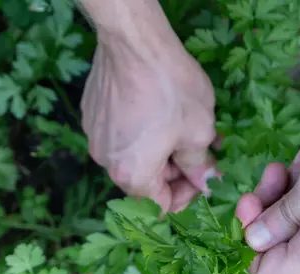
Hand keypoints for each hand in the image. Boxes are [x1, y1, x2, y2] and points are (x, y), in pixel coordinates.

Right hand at [81, 19, 217, 211]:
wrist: (134, 42)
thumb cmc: (171, 90)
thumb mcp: (198, 132)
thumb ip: (202, 165)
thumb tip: (208, 183)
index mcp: (132, 175)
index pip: (160, 205)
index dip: (186, 196)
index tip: (202, 177)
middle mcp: (106, 162)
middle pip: (144, 181)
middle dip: (174, 171)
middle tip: (199, 150)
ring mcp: (94, 137)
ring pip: (132, 156)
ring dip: (158, 150)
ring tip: (182, 126)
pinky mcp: (91, 115)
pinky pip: (119, 134)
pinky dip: (139, 132)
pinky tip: (156, 109)